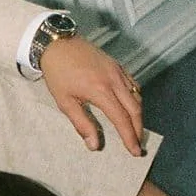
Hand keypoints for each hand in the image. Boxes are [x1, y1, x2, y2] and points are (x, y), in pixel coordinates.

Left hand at [40, 35, 145, 155]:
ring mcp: (117, 71)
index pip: (121, 119)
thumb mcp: (65, 102)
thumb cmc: (58, 73)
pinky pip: (133, 84)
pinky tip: (131, 107)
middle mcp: (114, 80)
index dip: (129, 137)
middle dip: (138, 130)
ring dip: (138, 115)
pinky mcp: (117, 65)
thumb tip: (94, 145)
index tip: (134, 151)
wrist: (57, 44)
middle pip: (135, 109)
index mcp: (100, 91)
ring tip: (135, 130)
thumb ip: (82, 124)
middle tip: (138, 145)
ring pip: (137, 97)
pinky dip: (136, 99)